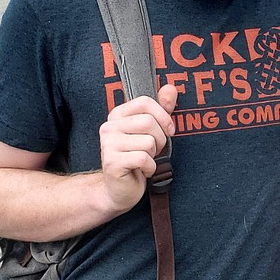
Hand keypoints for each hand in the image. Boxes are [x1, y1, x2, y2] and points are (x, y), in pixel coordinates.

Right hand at [98, 83, 177, 213]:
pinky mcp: (112, 162)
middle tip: (153, 151)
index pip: (145, 102)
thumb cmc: (136, 159)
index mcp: (117, 115)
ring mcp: (108, 144)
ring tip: (144, 160)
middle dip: (160, 139)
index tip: (168, 130)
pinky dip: (150, 168)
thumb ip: (161, 110)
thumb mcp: (150, 132)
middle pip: (148, 122)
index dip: (163, 116)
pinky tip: (142, 171)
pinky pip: (144, 159)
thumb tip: (171, 88)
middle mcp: (109, 127)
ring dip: (154, 155)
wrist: (119, 190)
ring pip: (148, 142)